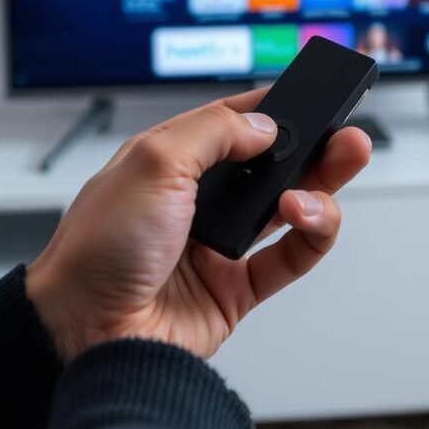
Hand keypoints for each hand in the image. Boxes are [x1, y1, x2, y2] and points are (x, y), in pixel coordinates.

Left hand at [26, 90, 370, 360]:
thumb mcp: (153, 162)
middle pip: (269, 164)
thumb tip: (264, 125)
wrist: (83, 336)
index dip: (270, 107)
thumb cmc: (97, 249)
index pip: (230, 122)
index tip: (310, 92)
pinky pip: (291, 258)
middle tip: (345, 133)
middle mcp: (196, 200)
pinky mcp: (236, 290)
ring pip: (287, 207)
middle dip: (312, 146)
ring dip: (319, 187)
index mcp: (169, 160)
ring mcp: (218, 245)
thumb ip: (214, 133)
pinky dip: (312, 234)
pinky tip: (308, 214)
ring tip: (334, 170)